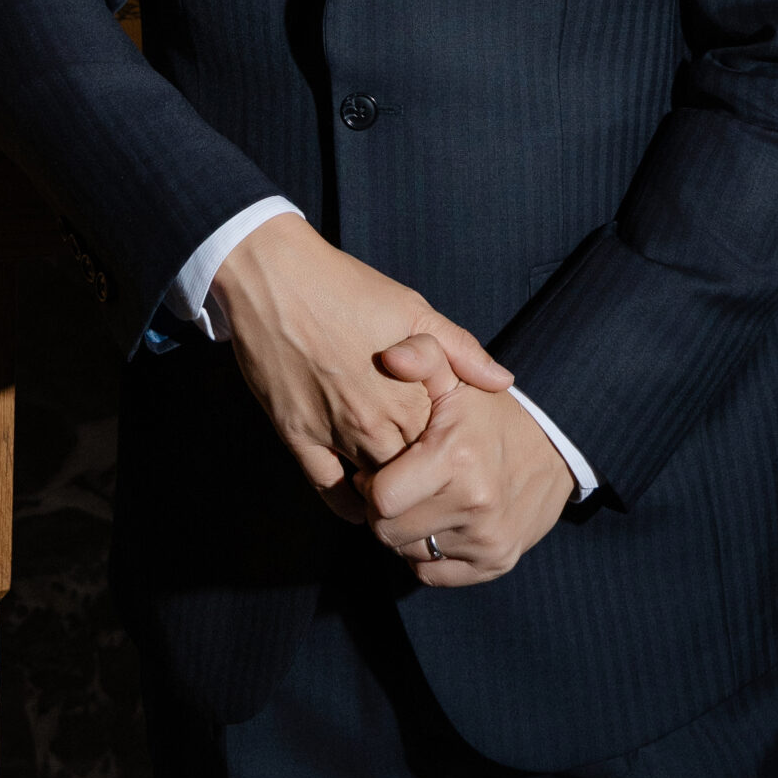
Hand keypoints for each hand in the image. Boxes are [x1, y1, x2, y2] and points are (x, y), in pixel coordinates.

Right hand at [210, 219, 512, 516]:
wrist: (274, 274)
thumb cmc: (346, 286)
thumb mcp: (411, 308)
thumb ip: (459, 349)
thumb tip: (503, 381)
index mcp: (410, 394)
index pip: (447, 452)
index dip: (453, 457)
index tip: (455, 457)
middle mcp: (374, 421)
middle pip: (414, 476)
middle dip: (425, 482)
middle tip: (431, 483)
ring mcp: (333, 431)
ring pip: (375, 489)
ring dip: (389, 494)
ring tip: (402, 493)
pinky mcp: (296, 434)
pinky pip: (329, 490)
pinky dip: (349, 504)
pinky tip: (360, 501)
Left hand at [355, 334, 572, 584]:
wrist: (555, 450)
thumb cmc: (488, 413)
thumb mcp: (455, 377)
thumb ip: (421, 355)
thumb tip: (390, 356)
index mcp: (456, 457)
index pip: (380, 498)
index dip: (370, 483)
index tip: (380, 467)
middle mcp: (475, 504)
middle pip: (388, 531)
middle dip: (381, 510)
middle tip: (394, 486)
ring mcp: (488, 539)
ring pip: (408, 554)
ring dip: (403, 531)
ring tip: (416, 501)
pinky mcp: (496, 563)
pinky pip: (433, 574)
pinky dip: (426, 554)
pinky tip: (435, 522)